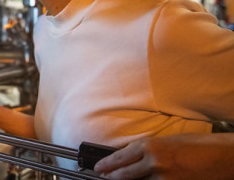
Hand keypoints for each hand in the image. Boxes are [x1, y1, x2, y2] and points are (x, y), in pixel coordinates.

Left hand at [94, 133, 233, 179]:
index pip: (120, 157)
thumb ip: (146, 150)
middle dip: (111, 176)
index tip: (98, 167)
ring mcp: (163, 177)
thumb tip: (128, 157)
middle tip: (103, 177)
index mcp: (149, 145)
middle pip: (124, 173)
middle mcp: (153, 161)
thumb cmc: (195, 145)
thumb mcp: (165, 142)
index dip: (106, 164)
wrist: (220, 156)